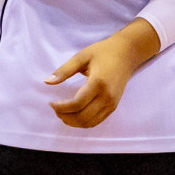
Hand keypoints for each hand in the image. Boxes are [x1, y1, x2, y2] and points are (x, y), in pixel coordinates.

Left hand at [46, 19, 161, 128]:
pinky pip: (97, 121)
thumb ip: (64, 70)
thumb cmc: (103, 52)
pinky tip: (75, 115)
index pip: (77, 104)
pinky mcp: (114, 106)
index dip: (61, 107)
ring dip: (73, 122)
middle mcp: (107, 96)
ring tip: (63, 113)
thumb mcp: (82, 57)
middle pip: (82, 117)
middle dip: (65, 116)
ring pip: (89, 123)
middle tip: (55, 109)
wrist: (126, 54)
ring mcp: (112, 103)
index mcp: (98, 83)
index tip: (51, 103)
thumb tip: (47, 81)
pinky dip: (84, 122)